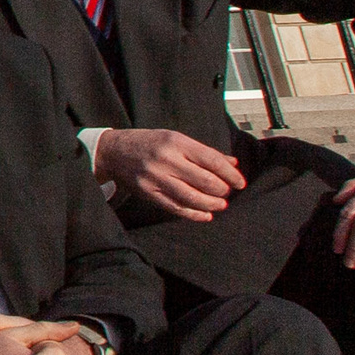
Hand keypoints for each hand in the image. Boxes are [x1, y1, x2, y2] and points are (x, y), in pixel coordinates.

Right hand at [97, 128, 248, 221]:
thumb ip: (204, 152)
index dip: (230, 174)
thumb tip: (233, 164)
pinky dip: (194, 214)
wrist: (115, 151)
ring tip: (220, 205)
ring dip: (211, 204)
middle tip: (227, 193)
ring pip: (192, 197)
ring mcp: (156, 177)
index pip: (212, 160)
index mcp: (176, 142)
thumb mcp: (176, 139)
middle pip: (204, 180)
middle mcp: (166, 159)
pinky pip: (175, 207)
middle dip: (222, 190)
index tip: (240, 183)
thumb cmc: (150, 143)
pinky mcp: (148, 192)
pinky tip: (205, 215)